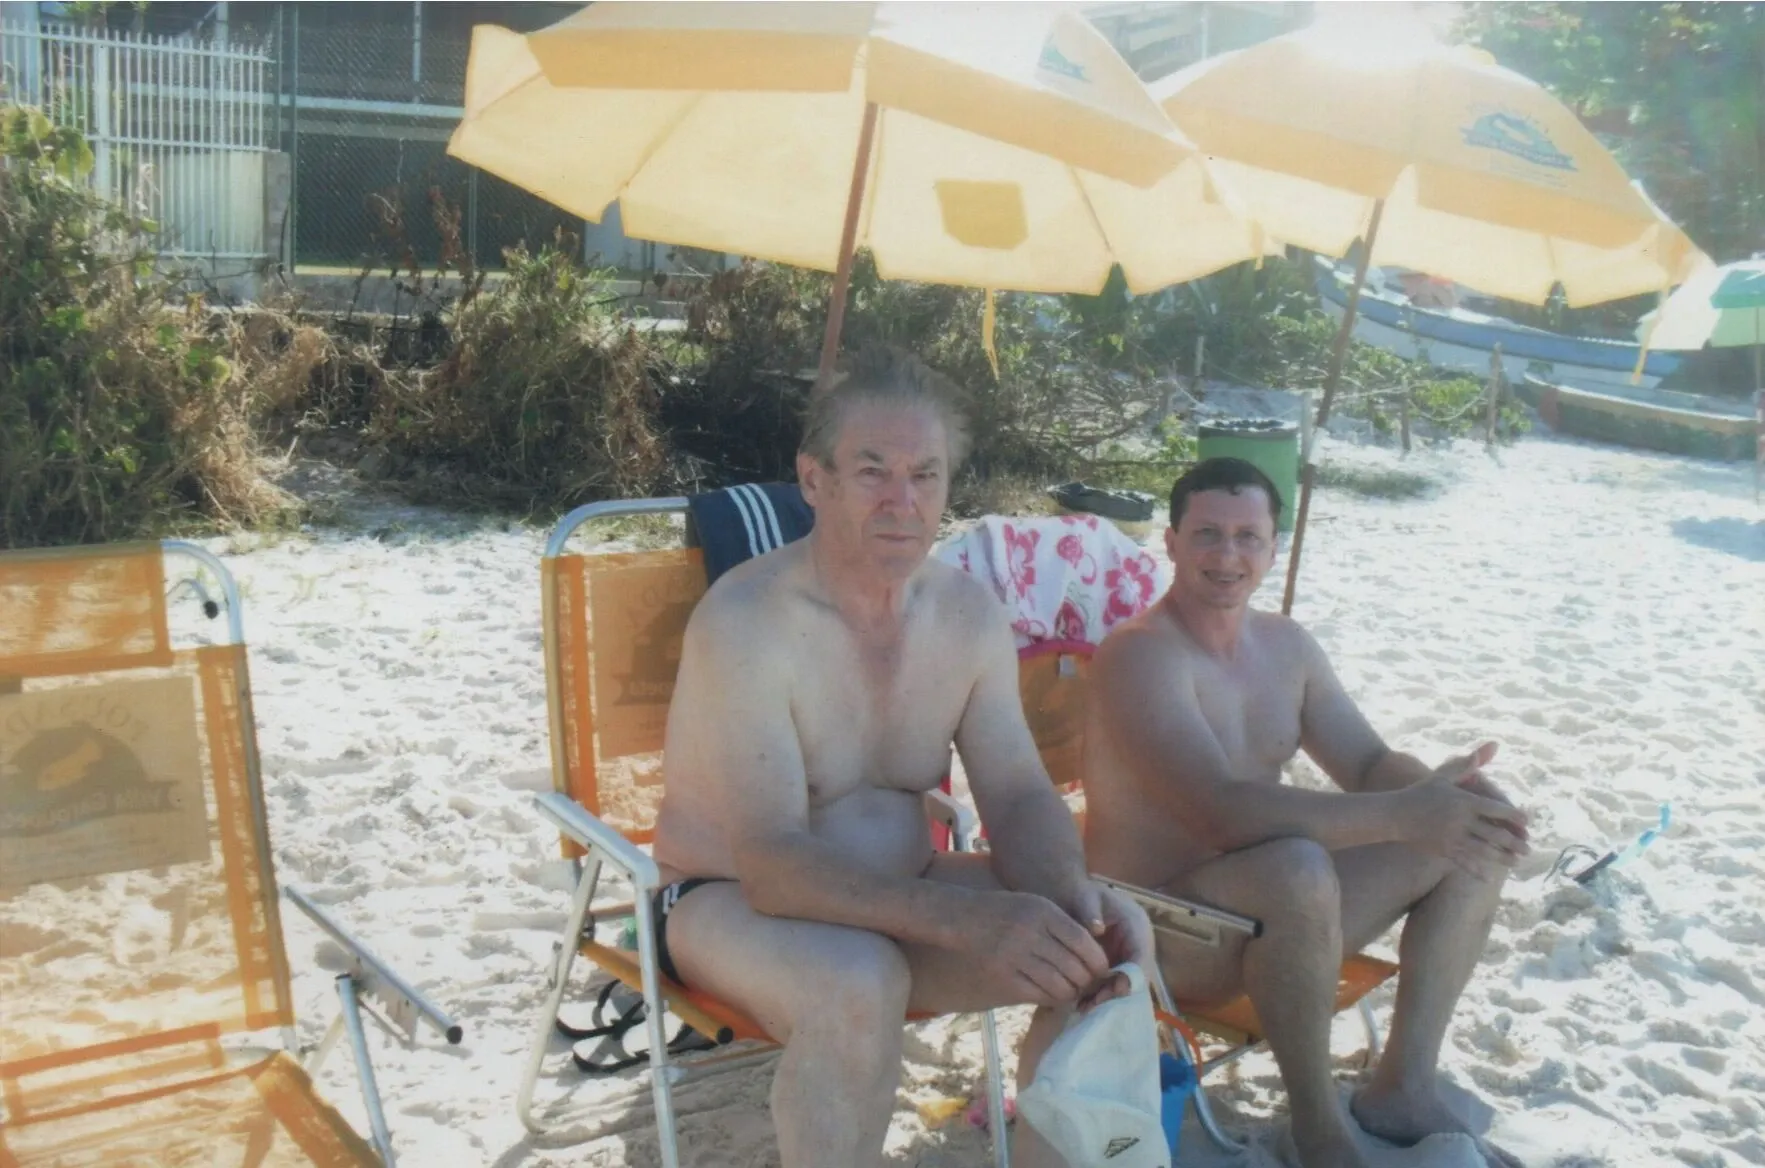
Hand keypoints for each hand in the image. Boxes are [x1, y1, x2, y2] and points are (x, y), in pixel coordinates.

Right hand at [968, 890, 1109, 1008]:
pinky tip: (1052, 993)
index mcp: (1043, 912)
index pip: (1082, 941)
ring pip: (1058, 986)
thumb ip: (1064, 925)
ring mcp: (1014, 957)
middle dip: (1087, 980)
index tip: (1102, 969)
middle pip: (1073, 967)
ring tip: (1072, 990)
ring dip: (1071, 992)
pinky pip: (1038, 995)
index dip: (1097, 960)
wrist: (964, 916)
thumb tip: (1095, 953)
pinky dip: (1051, 998)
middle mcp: (1030, 933)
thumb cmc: (1008, 910)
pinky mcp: (1002, 977)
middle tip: (1089, 984)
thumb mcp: (1037, 904)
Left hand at [1069, 883, 1156, 1011]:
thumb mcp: (1085, 896)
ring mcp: (1127, 957)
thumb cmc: (1082, 895)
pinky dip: (1100, 995)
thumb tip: (1095, 929)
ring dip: (1108, 998)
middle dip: (1118, 992)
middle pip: (1136, 974)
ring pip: (1125, 983)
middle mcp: (1137, 944)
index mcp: (1136, 924)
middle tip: (1097, 1004)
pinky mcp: (1116, 966)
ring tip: (1085, 1008)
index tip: (1118, 989)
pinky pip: (1113, 984)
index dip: (1132, 974)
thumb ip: (1090, 911)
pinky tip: (1082, 1004)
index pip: (1141, 953)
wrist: (1075, 900)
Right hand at [1402, 742, 1529, 879]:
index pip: (1496, 809)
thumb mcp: (1443, 776)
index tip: (1527, 821)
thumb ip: (1468, 764)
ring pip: (1484, 851)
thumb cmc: (1421, 792)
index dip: (1514, 815)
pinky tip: (1489, 876)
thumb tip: (1492, 746)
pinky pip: (1465, 862)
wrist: (1394, 814)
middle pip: (1495, 833)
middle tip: (1528, 849)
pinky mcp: (1443, 850)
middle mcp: (1460, 820)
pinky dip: (1478, 870)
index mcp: (1464, 801)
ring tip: (1516, 862)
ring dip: (1503, 858)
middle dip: (1514, 843)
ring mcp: (1452, 837)